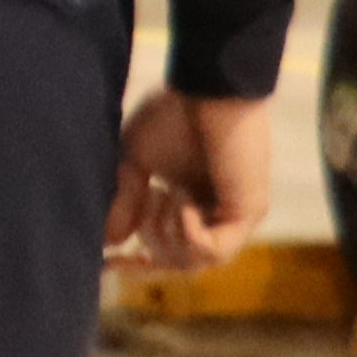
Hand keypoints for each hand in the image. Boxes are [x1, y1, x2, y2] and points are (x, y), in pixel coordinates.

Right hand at [108, 92, 273, 268]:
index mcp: (194, 206)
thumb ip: (126, 203)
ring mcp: (236, 218)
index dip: (138, 265)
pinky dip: (188, 232)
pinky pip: (211, 249)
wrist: (208, 91)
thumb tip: (111, 243)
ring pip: (194, 262)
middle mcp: (218, 217)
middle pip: (179, 265)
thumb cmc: (173, 116)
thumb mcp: (134, 164)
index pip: (169, 254)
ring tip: (166, 193)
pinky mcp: (248, 212)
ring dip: (168, 233)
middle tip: (149, 196)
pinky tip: (181, 199)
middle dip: (152, 239)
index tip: (108, 265)